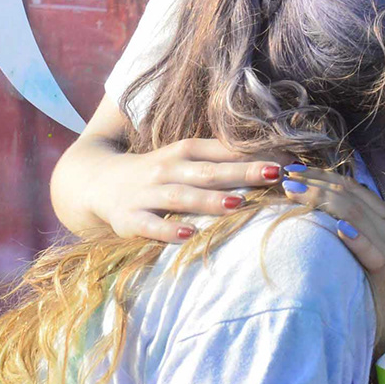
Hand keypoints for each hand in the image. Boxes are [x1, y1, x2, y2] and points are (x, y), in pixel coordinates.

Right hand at [95, 139, 284, 242]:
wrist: (96, 181)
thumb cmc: (157, 172)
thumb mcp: (184, 160)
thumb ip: (221, 161)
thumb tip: (275, 163)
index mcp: (184, 151)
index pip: (223, 150)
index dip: (255, 153)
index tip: (289, 159)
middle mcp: (166, 168)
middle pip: (208, 171)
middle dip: (242, 172)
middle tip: (274, 174)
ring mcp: (146, 194)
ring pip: (181, 196)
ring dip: (209, 200)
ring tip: (238, 202)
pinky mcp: (129, 219)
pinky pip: (150, 225)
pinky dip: (169, 229)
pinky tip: (190, 233)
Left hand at [281, 165, 384, 348]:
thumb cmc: (382, 306)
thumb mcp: (367, 265)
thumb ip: (353, 242)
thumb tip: (320, 227)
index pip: (354, 189)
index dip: (324, 176)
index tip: (293, 171)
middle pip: (354, 195)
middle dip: (319, 181)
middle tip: (287, 175)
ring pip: (362, 215)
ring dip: (327, 200)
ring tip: (297, 192)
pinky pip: (377, 252)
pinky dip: (358, 238)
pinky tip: (339, 228)